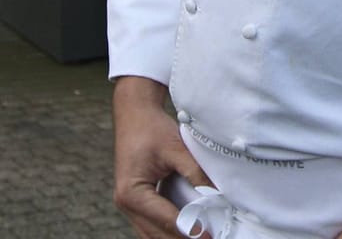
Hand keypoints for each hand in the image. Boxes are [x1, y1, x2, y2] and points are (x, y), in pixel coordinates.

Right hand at [112, 76, 213, 237]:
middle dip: (182, 238)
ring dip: (174, 236)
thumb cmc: (152, 128)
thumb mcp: (176, 149)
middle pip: (156, 233)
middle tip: (208, 238)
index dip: (189, 229)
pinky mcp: (134, 201)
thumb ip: (195, 173)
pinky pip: (150, 224)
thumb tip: (216, 197)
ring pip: (151, 233)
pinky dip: (167, 229)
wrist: (135, 114)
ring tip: (200, 236)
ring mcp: (127, 205)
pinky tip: (188, 229)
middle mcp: (125, 203)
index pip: (165, 219)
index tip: (209, 236)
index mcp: (132, 192)